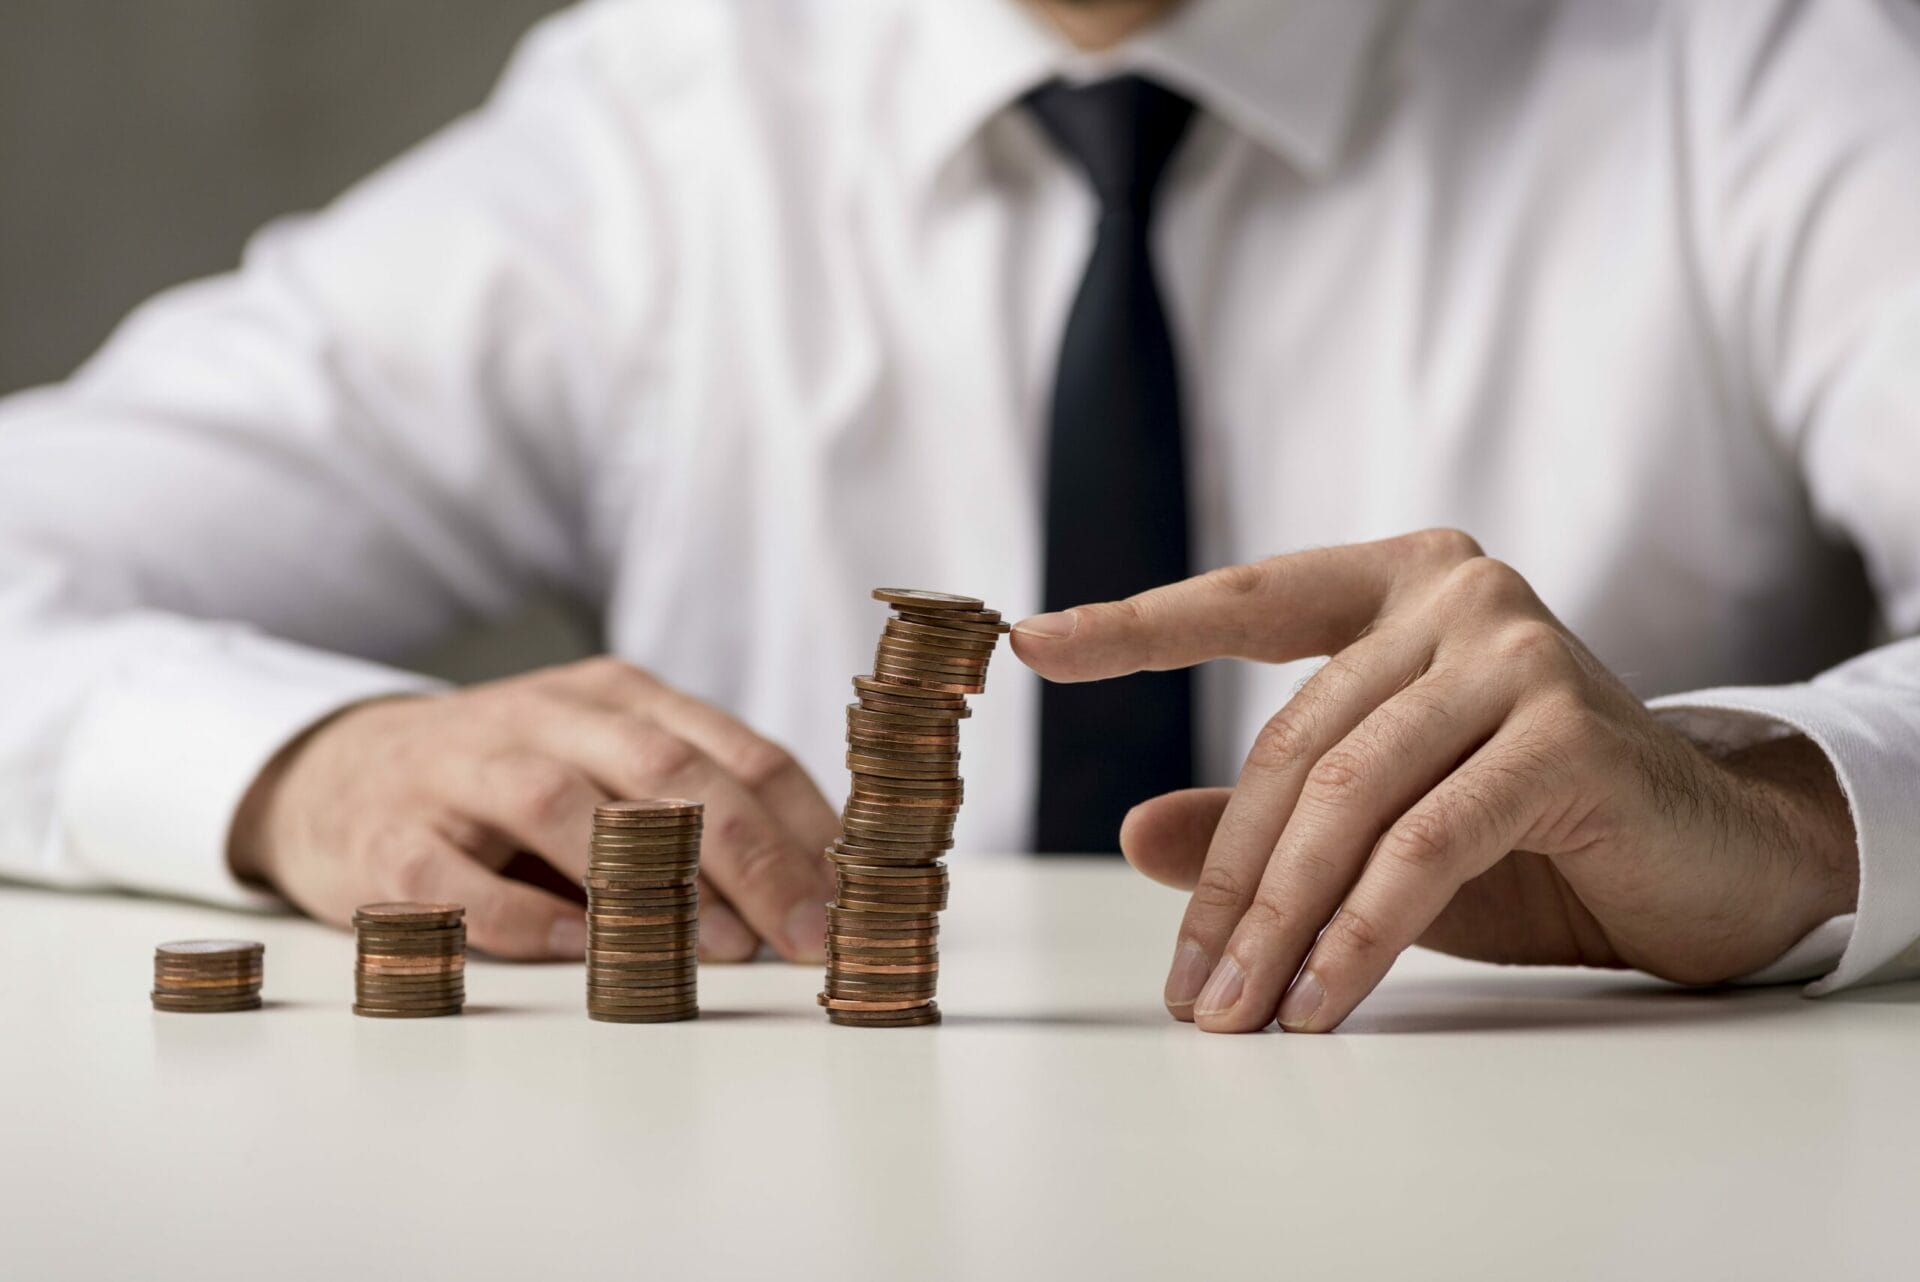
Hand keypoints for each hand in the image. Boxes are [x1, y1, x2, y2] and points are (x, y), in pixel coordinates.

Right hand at [229, 657, 836, 961]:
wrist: (335, 773)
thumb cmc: (507, 785)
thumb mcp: (608, 767)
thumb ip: (697, 812)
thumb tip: (809, 895)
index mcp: (618, 696)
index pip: (736, 751)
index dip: (805, 825)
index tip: (856, 897)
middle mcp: (544, 718)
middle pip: (666, 773)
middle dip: (753, 857)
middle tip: (809, 933)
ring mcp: (460, 771)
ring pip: (563, 806)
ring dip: (648, 879)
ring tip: (717, 944)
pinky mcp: (389, 836)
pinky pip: (458, 876)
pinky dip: (520, 914)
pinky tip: (575, 949)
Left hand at [1011, 530, 1858, 1032]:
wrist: (1708, 858)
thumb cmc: (1532, 831)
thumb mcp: (1381, 820)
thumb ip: (1267, 815)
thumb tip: (1134, 835)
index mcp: (1401, 584)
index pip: (1249, 600)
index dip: (1138, 625)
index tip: (1032, 643)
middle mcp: (1459, 594)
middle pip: (1296, 743)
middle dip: (1228, 880)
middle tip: (1187, 988)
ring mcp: (1517, 651)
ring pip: (1350, 797)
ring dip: (1279, 921)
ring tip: (1236, 1012)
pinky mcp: (1566, 732)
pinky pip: (1424, 844)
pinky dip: (1357, 932)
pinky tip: (1317, 1000)